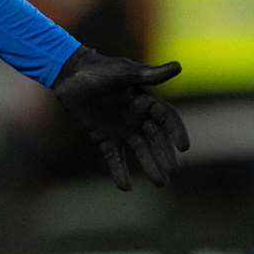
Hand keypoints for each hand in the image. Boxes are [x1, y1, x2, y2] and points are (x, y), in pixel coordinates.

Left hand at [52, 46, 189, 189]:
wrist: (70, 75)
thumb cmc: (99, 69)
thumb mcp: (124, 72)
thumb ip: (149, 75)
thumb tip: (179, 66)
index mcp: (146, 102)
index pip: (167, 119)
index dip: (176, 132)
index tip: (183, 147)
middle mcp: (137, 118)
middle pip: (156, 139)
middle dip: (164, 155)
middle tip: (172, 172)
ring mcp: (121, 129)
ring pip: (139, 151)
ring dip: (150, 166)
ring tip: (160, 183)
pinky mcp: (103, 137)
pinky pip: (114, 157)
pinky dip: (119, 171)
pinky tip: (126, 187)